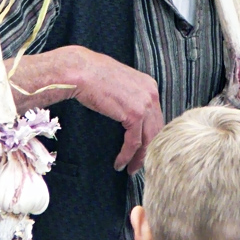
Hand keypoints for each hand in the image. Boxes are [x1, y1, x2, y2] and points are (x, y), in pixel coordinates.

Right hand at [71, 47, 162, 174]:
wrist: (82, 71)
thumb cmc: (94, 76)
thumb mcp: (120, 83)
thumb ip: (130, 96)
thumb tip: (129, 114)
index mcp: (149, 85)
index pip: (156, 116)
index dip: (151, 135)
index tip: (144, 148)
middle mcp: (152, 93)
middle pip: (156, 128)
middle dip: (148, 149)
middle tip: (139, 164)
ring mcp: (145, 103)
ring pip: (149, 138)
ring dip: (139, 157)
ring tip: (130, 169)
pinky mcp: (134, 113)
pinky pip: (134, 141)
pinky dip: (127, 155)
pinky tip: (120, 163)